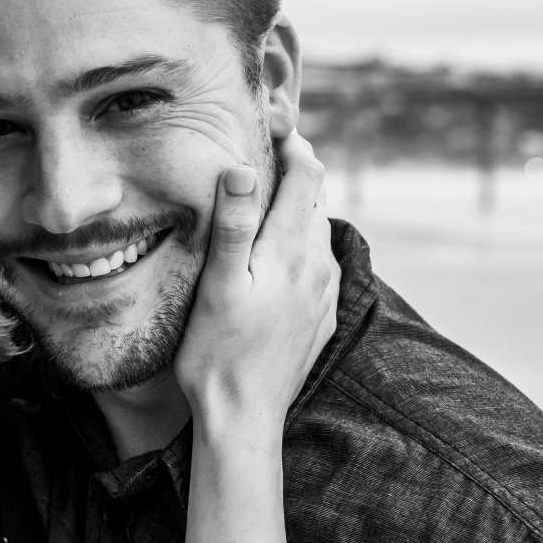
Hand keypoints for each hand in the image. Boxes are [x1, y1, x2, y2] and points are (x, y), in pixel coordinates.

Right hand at [174, 135, 338, 435]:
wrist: (245, 418)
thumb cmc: (217, 353)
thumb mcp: (216, 285)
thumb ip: (232, 224)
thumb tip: (243, 167)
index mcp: (291, 250)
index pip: (306, 176)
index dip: (293, 143)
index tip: (274, 124)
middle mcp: (319, 266)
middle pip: (316, 199)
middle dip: (297, 170)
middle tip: (269, 151)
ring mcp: (325, 293)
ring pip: (318, 231)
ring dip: (298, 208)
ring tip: (268, 198)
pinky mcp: (323, 316)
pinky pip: (320, 264)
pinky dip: (302, 244)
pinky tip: (278, 254)